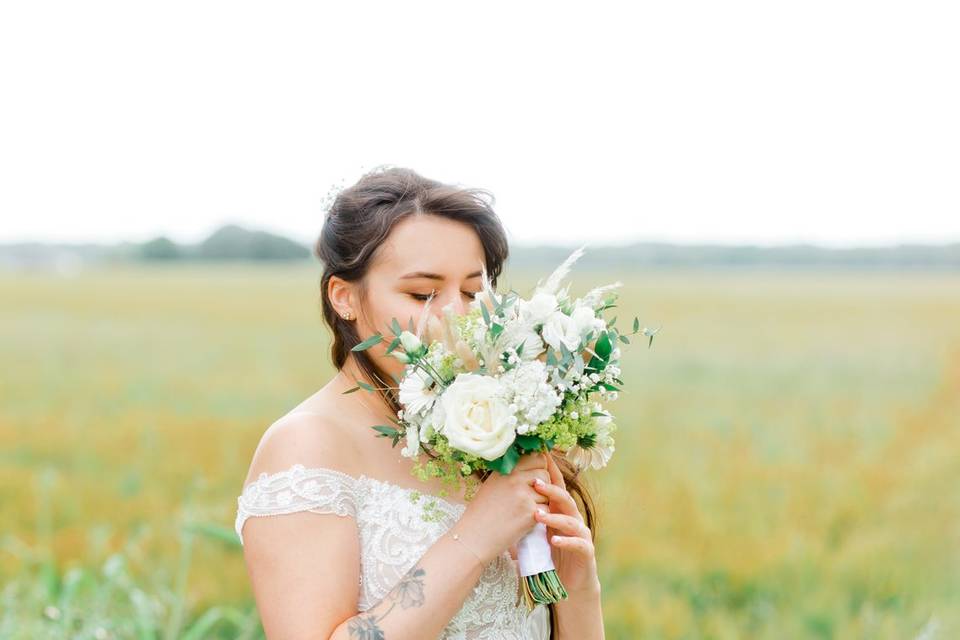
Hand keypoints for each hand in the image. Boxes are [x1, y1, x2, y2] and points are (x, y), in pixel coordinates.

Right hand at [451, 453, 551, 564]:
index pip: (536, 457)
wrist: (474, 537)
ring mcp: (523, 494)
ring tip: (523, 510)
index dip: (539, 467)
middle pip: (544, 473)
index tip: (533, 479)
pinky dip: (539, 516)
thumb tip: (535, 460)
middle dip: (543, 485)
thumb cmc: (482, 513)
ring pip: (548, 492)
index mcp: (506, 469)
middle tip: (529, 497)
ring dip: (541, 501)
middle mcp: (515, 478)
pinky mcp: (530, 512)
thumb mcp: (493, 484)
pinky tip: (524, 521)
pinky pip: (546, 509)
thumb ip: (512, 473)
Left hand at [532, 452, 600, 595]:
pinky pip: (578, 544)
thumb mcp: (535, 533)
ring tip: (537, 515)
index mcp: (560, 511)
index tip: (539, 456)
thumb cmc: (549, 555)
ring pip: (571, 520)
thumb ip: (525, 516)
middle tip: (533, 483)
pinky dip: (566, 541)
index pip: (556, 487)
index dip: (549, 472)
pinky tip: (554, 541)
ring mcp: (581, 534)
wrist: (569, 582)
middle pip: (565, 498)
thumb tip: (500, 499)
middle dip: (550, 490)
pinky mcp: (586, 552)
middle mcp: (573, 519)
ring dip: (554, 517)